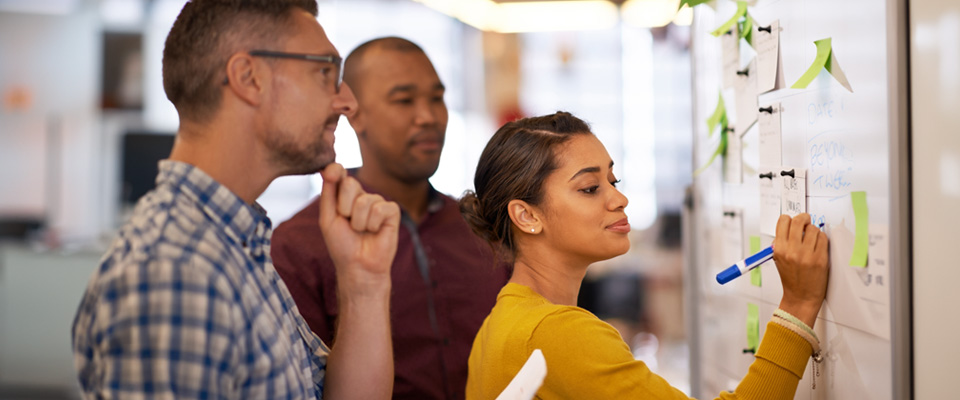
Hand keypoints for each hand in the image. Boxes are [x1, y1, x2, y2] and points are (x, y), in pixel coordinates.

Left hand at [317, 163, 399, 296]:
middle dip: (344, 207)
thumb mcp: (328, 218)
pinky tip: (375, 232)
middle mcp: (361, 195)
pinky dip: (372, 225)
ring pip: (364, 200)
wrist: (358, 266)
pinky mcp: (392, 211)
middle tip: (347, 222)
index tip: (331, 172)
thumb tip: (329, 168)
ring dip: (358, 222)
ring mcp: (377, 202)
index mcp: (344, 195)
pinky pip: (379, 209)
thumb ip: (328, 193)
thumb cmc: (342, 245)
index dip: (335, 170)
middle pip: (350, 183)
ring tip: (361, 231)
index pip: (339, 173)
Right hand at [773, 213, 829, 327]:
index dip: (789, 219)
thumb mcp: (779, 259)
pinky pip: (823, 238)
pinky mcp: (820, 259)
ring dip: (813, 231)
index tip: (793, 221)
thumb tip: (791, 227)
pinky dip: (821, 239)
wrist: (801, 297)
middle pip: (798, 221)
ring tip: (812, 239)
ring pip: (813, 228)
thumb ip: (782, 242)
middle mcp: (792, 251)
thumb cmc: (791, 279)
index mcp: (779, 249)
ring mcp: (806, 255)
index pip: (783, 221)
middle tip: (805, 221)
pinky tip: (818, 246)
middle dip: (803, 218)